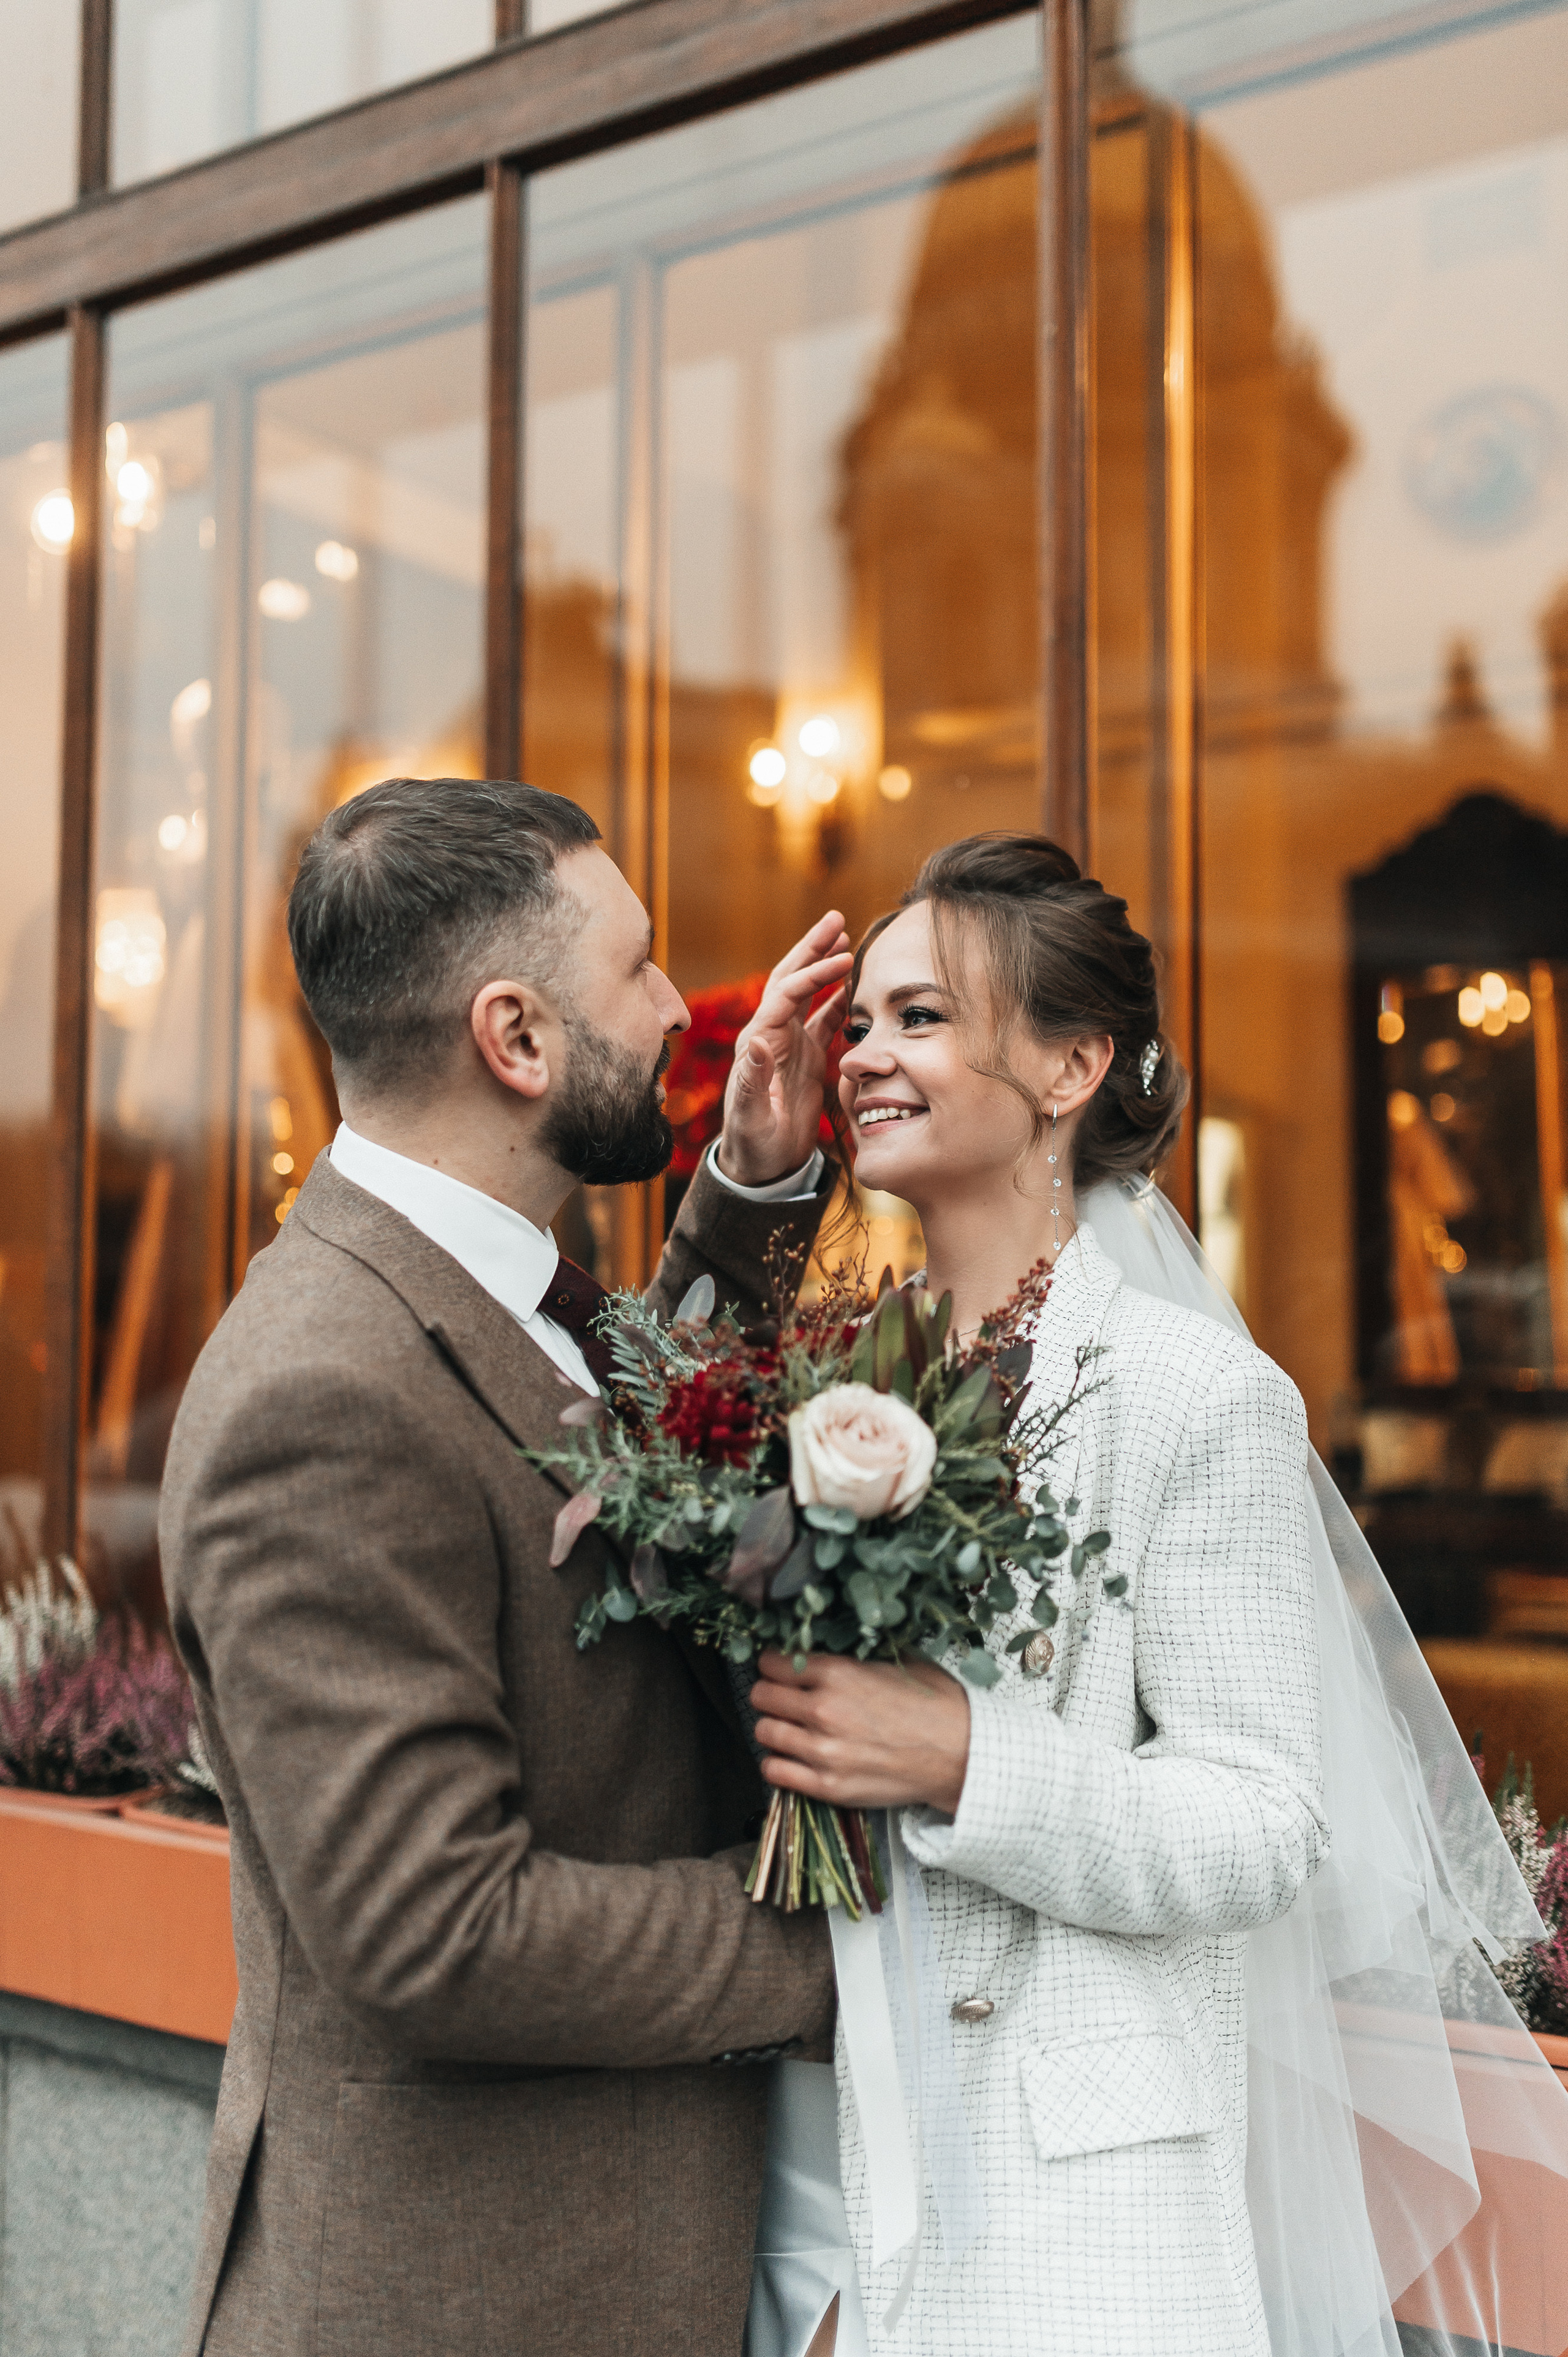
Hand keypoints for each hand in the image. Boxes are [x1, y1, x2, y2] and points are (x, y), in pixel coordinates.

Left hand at [715, 913, 851, 1186]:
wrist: (759, 1164)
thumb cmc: (753, 1143)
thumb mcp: (751, 1116)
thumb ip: (752, 1080)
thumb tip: (757, 1042)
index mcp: (758, 1042)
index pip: (785, 995)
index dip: (814, 975)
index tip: (844, 960)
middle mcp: (771, 1034)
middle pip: (790, 979)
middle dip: (812, 948)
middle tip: (835, 919)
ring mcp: (788, 1042)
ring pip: (806, 992)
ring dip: (823, 965)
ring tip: (845, 938)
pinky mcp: (804, 1055)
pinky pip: (822, 1018)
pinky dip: (838, 998)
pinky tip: (855, 985)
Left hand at [750, 1650, 970, 1817]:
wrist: (960, 1754)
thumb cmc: (933, 1704)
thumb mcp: (895, 1661)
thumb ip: (851, 1656)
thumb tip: (822, 1648)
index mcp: (837, 1673)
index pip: (772, 1663)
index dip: (774, 1663)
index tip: (780, 1668)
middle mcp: (823, 1710)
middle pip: (761, 1696)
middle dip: (770, 1692)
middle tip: (784, 1696)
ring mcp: (822, 1752)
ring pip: (764, 1731)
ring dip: (773, 1726)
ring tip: (790, 1726)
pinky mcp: (828, 1786)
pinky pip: (774, 1771)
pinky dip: (778, 1762)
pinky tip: (794, 1756)